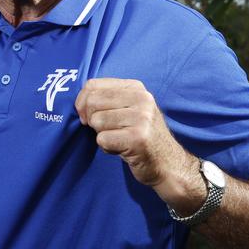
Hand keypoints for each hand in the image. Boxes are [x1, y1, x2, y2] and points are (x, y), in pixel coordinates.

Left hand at [75, 78, 203, 210]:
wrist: (168, 164)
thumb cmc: (141, 136)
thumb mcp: (129, 109)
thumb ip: (107, 99)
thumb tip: (79, 103)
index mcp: (136, 88)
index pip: (93, 84)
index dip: (82, 101)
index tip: (86, 115)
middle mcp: (141, 99)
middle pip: (92, 102)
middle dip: (92, 120)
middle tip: (107, 130)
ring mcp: (141, 118)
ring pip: (96, 121)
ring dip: (102, 135)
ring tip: (119, 139)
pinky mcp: (138, 138)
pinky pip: (103, 139)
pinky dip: (107, 148)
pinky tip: (122, 149)